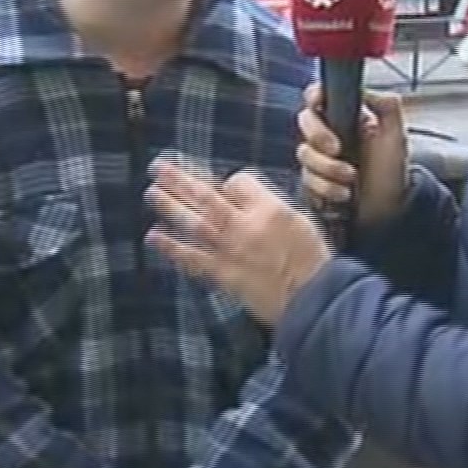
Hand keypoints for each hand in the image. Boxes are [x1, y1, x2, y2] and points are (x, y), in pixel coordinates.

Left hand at [146, 159, 332, 327]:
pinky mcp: (224, 274)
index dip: (229, 182)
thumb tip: (245, 198)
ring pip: (195, 222)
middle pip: (206, 196)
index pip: (238, 182)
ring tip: (152, 191)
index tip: (224, 187)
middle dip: (180, 180)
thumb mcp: (301, 221)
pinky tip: (154, 236)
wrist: (315, 299)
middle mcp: (246, 226)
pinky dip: (172, 247)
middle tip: (158, 167)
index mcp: (270, 209)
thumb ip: (271, 207)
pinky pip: (193, 258)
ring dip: (171, 206)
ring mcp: (232, 251)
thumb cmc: (314, 261)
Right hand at [297, 83, 408, 229]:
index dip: (315, 96)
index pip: (320, 96)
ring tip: (351, 180)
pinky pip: (305, 181)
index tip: (318, 104)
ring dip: (327, 169)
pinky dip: (325, 189)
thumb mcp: (396, 136)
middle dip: (318, 136)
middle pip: (304, 121)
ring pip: (304, 154)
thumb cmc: (392, 172)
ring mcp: (318, 159)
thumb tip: (365, 89)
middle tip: (338, 150)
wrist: (388, 210)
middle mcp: (328, 135)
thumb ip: (386, 107)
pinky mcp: (312, 182)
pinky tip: (343, 195)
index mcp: (346, 117)